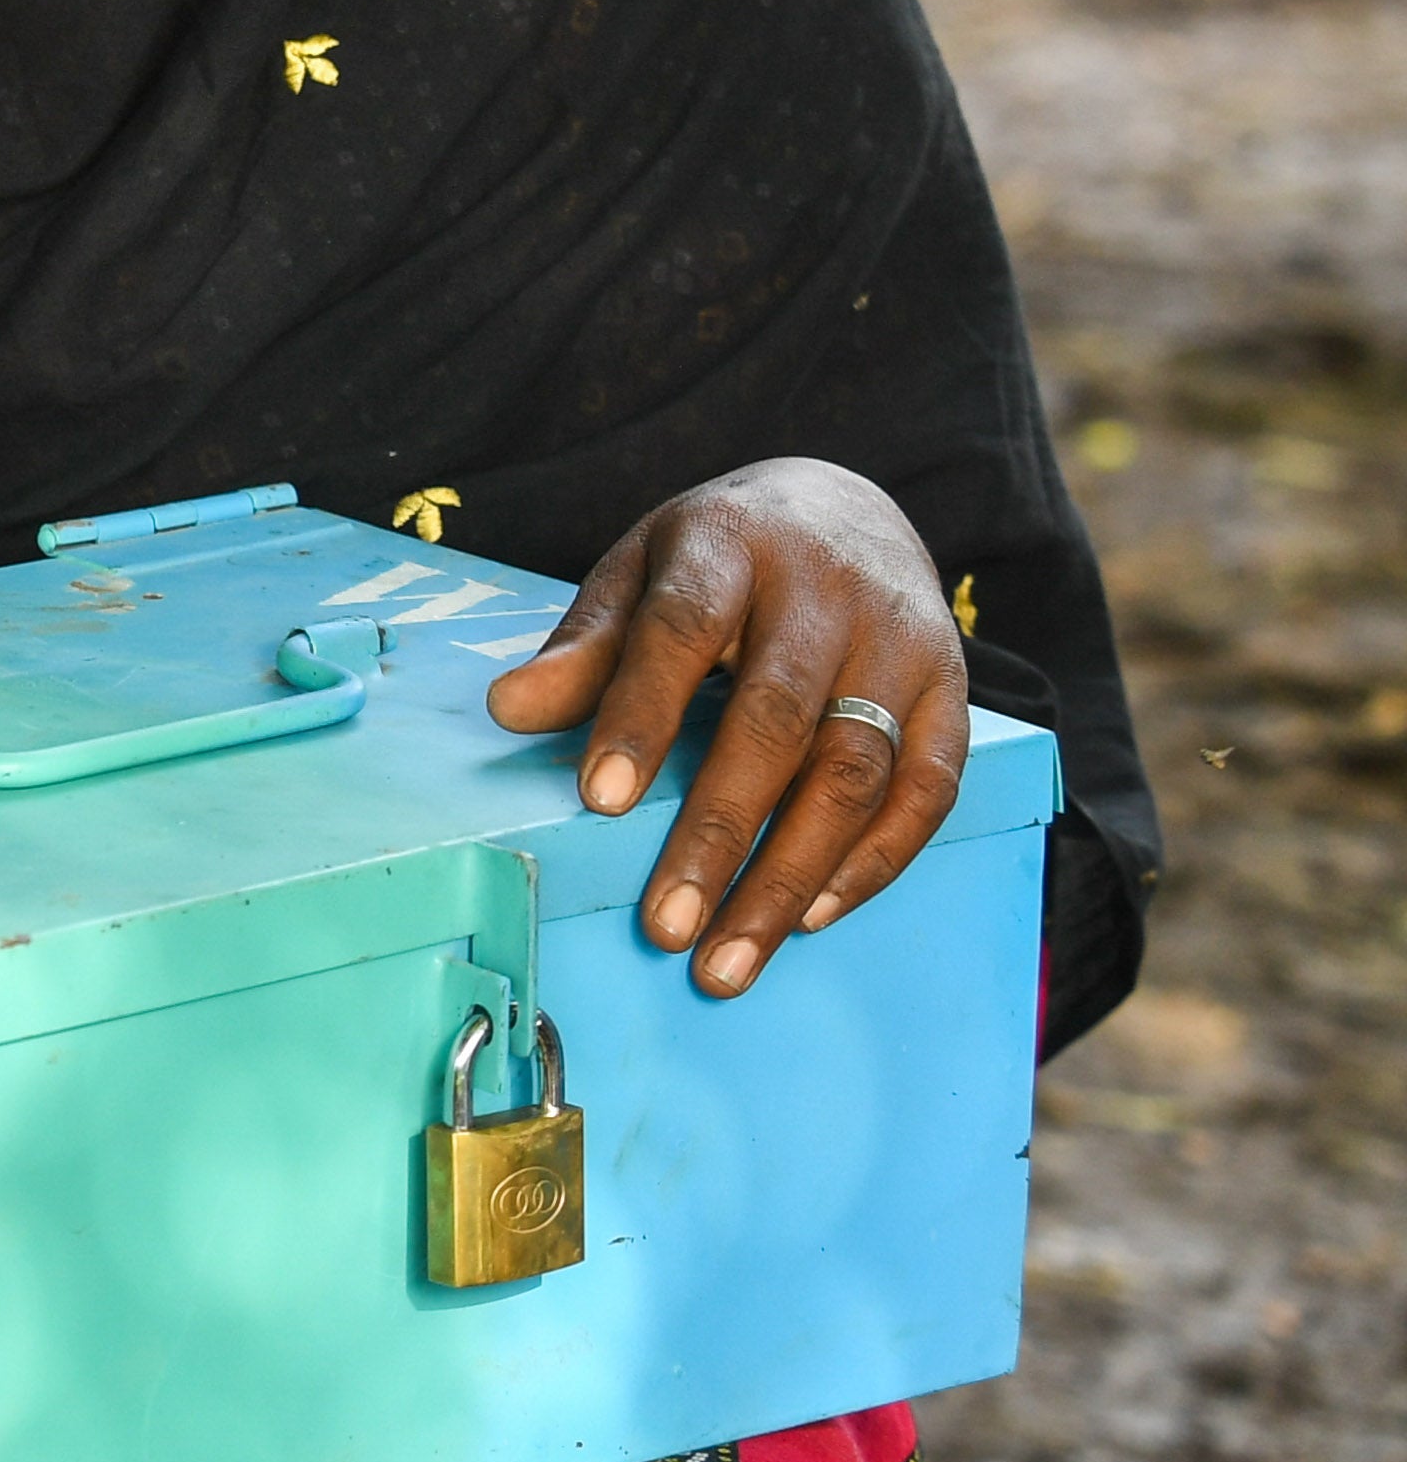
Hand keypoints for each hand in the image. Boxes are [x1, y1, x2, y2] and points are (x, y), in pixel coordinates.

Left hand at [488, 459, 973, 999]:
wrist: (849, 505)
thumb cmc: (722, 558)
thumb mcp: (639, 571)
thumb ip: (585, 647)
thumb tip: (509, 709)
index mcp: (730, 545)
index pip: (681, 630)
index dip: (641, 714)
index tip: (601, 799)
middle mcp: (827, 592)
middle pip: (776, 719)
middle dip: (718, 831)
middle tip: (666, 925)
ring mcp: (901, 643)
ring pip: (855, 770)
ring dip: (792, 873)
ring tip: (731, 956)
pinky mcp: (952, 692)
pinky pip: (927, 789)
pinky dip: (873, 861)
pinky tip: (813, 915)